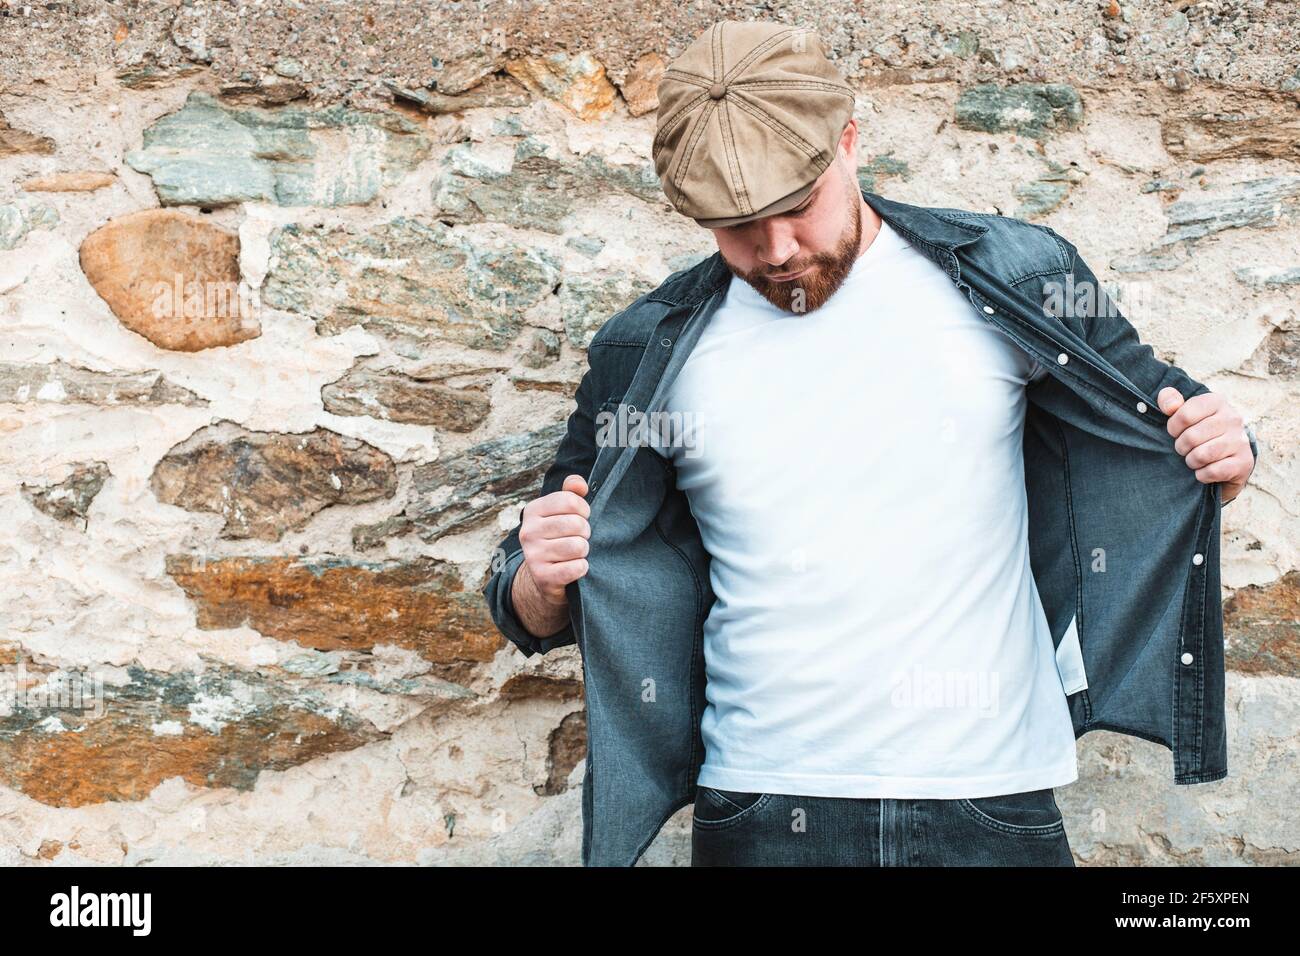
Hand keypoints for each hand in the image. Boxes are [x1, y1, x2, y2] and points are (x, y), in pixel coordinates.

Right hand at [517, 474, 590, 604]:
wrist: (543, 576)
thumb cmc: (557, 537)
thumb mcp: (561, 512)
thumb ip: (571, 492)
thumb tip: (580, 485)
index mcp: (532, 510)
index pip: (570, 500)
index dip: (584, 509)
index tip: (582, 517)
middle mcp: (528, 531)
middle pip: (577, 524)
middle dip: (585, 532)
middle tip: (579, 538)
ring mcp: (533, 555)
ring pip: (579, 546)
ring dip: (583, 551)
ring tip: (576, 553)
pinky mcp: (542, 576)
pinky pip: (577, 568)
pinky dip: (581, 568)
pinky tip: (574, 567)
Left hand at [1158, 387, 1254, 503]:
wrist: (1228, 456)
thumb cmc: (1199, 431)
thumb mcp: (1184, 412)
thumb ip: (1169, 401)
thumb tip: (1169, 405)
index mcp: (1216, 402)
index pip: (1184, 415)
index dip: (1173, 428)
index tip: (1176, 432)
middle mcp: (1232, 418)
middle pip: (1191, 437)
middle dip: (1181, 447)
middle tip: (1185, 448)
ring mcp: (1241, 440)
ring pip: (1201, 455)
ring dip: (1191, 461)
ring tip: (1194, 458)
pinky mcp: (1244, 462)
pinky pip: (1213, 471)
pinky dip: (1202, 474)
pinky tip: (1205, 469)